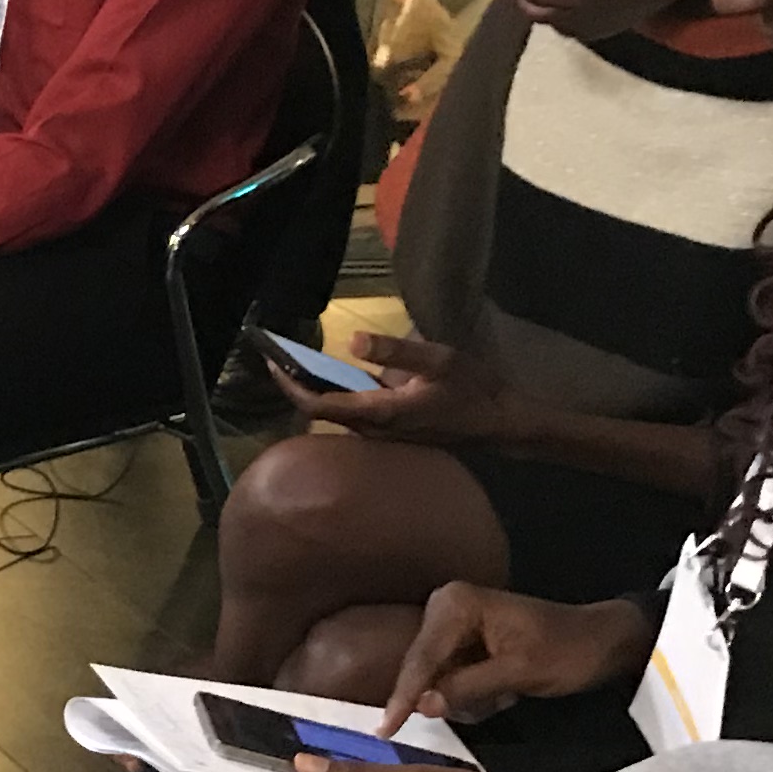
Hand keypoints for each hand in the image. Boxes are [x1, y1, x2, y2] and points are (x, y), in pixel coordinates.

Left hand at [273, 332, 528, 450]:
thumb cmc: (472, 390)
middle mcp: (374, 429)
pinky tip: (333, 373)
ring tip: (296, 360)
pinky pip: (354, 412)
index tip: (272, 362)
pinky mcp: (392, 429)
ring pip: (337, 413)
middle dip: (296, 385)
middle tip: (278, 356)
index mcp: (379, 413)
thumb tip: (351, 339)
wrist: (501, 423)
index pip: (319, 405)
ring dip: (315, 389)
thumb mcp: (438, 359)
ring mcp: (383, 432)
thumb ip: (395, 350)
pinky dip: (337, 393)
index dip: (291, 385)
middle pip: (321, 411)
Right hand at [383, 581, 654, 725]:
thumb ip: (467, 687)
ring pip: (435, 676)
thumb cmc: (566, 652)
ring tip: (507, 695)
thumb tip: (422, 706)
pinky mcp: (463, 639)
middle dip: (448, 694)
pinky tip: (503, 693)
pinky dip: (471, 692)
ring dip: (465, 696)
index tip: (384, 730)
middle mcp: (446, 606)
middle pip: (422, 666)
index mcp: (457, 605)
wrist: (603, 641)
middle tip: (492, 703)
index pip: (422, 657)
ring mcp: (453, 622)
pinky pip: (450, 676)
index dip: (403, 696)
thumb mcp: (519, 673)